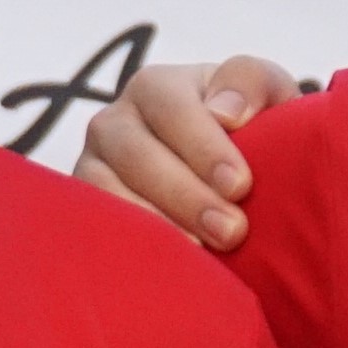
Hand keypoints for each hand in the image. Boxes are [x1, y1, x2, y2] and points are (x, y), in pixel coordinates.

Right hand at [76, 58, 299, 249]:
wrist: (224, 179)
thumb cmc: (249, 132)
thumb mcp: (264, 96)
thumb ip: (253, 83)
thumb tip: (226, 112)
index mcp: (158, 88)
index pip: (172, 108)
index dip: (204, 147)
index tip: (240, 185)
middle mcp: (115, 121)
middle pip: (137, 153)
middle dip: (186, 195)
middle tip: (232, 231)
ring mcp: (92, 165)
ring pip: (108, 190)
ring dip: (158, 223)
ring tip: (203, 253)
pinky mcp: (83, 209)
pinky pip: (95, 225)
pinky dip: (130, 244)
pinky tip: (168, 265)